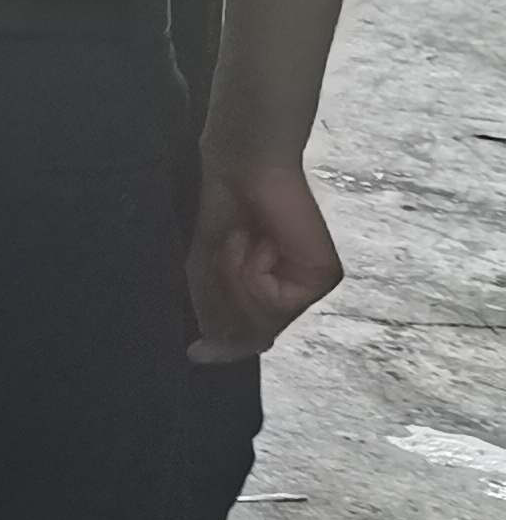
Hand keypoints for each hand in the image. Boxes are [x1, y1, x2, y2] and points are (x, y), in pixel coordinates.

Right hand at [189, 143, 343, 354]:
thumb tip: (203, 352)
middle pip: (257, 331)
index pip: (253, 333)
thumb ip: (211, 308)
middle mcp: (298, 290)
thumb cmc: (220, 206)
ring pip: (264, 319)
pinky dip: (252, 271)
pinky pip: (276, 299)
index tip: (197, 354)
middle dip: (227, 296)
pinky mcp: (323, 275)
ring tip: (239, 239)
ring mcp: (313, 286)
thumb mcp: (206, 266)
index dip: (226, 347)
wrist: (240, 165)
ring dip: (236, 279)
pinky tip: (256, 240)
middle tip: (223, 249)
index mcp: (272, 287)